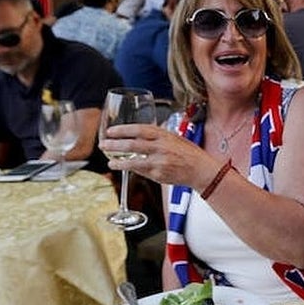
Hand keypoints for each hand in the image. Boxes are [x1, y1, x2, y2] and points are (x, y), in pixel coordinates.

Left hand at [102, 123, 216, 188]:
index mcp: (164, 135)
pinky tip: (124, 168)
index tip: (111, 131)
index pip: (139, 130)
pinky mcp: (158, 175)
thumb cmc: (188, 153)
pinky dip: (131, 169)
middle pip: (132, 145)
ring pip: (133, 162)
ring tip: (109, 162)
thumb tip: (140, 134)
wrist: (200, 169)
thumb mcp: (174, 138)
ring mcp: (159, 162)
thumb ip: (157, 136)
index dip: (122, 130)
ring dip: (118, 162)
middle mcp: (161, 148)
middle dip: (114, 145)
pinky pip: (141, 172)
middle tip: (103, 144)